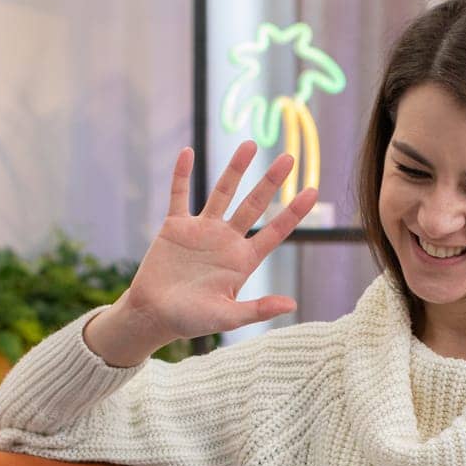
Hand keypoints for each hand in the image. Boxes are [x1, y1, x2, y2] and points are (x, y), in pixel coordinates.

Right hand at [117, 140, 318, 343]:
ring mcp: (201, 230)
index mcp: (243, 261)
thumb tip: (292, 305)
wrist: (153, 315)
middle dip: (270, 182)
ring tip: (249, 145)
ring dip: (235, 170)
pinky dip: (182, 174)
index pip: (275, 232)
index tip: (311, 191)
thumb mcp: (227, 317)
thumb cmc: (190, 321)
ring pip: (222, 192)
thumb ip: (257, 309)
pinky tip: (187, 152)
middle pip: (254, 205)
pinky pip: (179, 194)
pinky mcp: (175, 226)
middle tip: (289, 158)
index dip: (293, 212)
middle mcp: (226, 240)